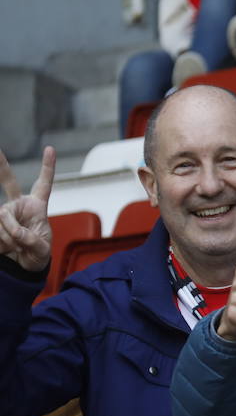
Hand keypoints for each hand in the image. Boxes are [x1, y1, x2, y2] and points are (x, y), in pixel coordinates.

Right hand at [0, 145, 54, 272]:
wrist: (22, 266)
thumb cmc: (37, 254)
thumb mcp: (41, 249)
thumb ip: (32, 240)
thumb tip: (16, 231)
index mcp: (37, 206)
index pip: (44, 184)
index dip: (47, 166)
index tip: (50, 149)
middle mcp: (18, 204)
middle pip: (9, 181)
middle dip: (1, 165)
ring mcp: (3, 212)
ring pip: (1, 217)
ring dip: (8, 235)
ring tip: (16, 246)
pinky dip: (1, 241)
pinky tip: (6, 248)